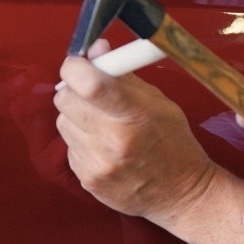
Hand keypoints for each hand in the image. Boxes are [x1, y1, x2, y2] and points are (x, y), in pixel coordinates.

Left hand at [55, 41, 217, 222]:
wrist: (180, 194)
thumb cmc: (173, 143)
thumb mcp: (160, 103)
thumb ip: (124, 76)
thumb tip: (96, 49)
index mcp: (136, 116)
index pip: (89, 84)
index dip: (75, 67)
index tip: (78, 64)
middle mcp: (113, 141)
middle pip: (65, 99)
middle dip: (74, 91)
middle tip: (92, 95)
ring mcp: (97, 164)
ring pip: (63, 123)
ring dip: (77, 118)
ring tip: (103, 126)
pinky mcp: (86, 180)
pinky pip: (69, 148)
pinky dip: (82, 142)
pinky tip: (104, 148)